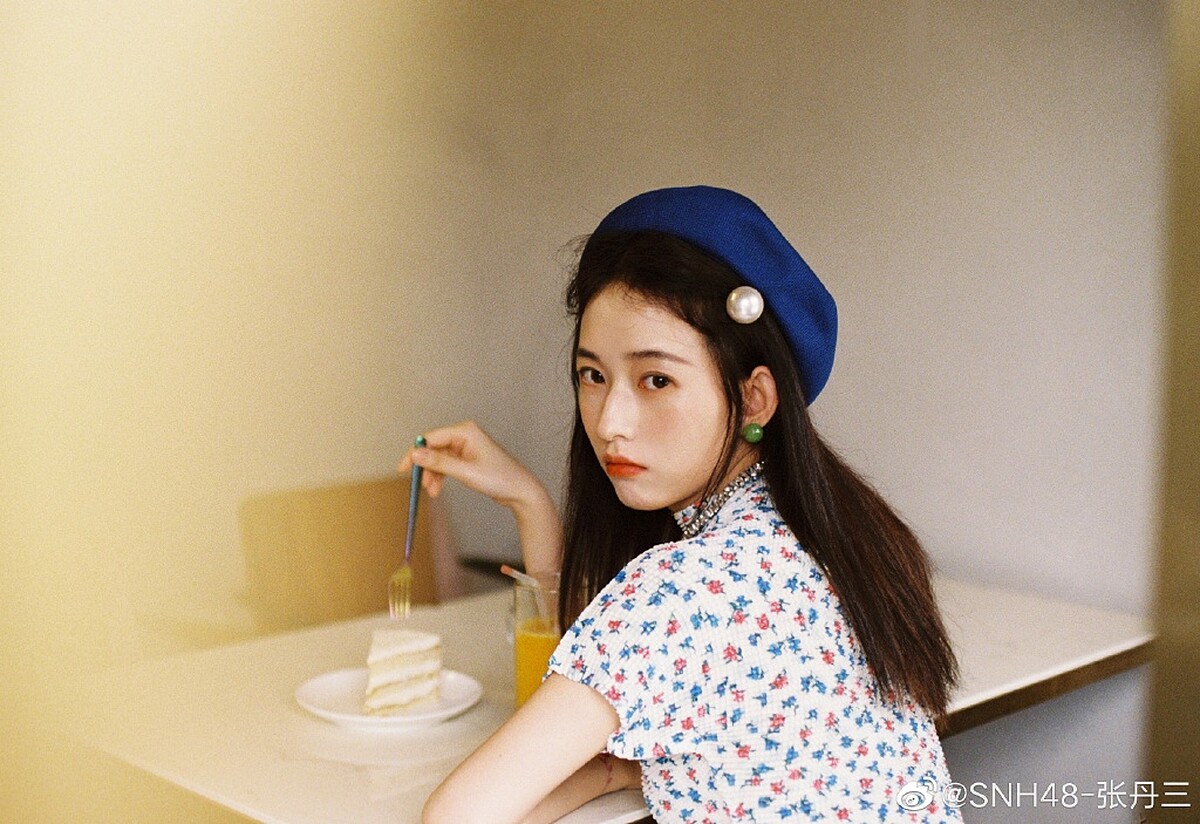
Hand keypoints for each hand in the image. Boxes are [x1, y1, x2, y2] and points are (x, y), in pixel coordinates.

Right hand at [399, 420, 540, 505]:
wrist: (519, 491)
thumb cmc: (498, 478)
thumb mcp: (465, 472)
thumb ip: (439, 463)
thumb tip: (415, 454)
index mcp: (465, 431)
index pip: (430, 437)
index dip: (414, 452)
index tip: (403, 469)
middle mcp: (464, 434)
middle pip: (433, 448)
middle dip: (425, 467)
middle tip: (418, 485)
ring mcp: (466, 446)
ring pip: (438, 459)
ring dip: (432, 475)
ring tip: (432, 492)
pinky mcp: (467, 458)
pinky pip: (446, 465)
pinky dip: (440, 477)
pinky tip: (437, 490)